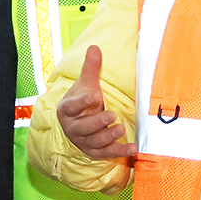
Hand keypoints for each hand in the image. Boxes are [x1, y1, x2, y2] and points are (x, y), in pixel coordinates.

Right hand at [58, 46, 136, 161]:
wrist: (76, 123)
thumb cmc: (82, 102)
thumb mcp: (86, 84)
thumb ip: (91, 68)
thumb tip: (94, 46)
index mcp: (68, 109)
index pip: (72, 106)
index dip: (81, 102)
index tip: (93, 96)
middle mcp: (73, 127)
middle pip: (83, 127)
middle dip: (97, 122)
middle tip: (112, 115)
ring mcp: (83, 141)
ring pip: (94, 142)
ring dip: (108, 137)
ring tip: (121, 129)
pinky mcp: (95, 151)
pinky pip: (106, 153)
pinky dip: (119, 152)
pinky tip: (132, 148)